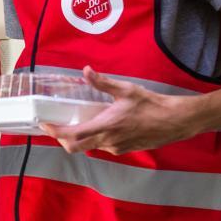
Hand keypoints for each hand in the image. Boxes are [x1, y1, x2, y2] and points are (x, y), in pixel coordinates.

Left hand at [40, 66, 202, 154]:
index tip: (44, 124)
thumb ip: (103, 82)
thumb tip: (86, 70)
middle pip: (75, 147)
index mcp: (106, 126)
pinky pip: (102, 147)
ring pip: (89, 147)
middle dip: (61, 138)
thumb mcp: (126, 90)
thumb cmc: (152, 105)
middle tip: (55, 126)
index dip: (55, 132)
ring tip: (75, 122)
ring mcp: (117, 148)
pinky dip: (93, 139)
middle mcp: (108, 141)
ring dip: (78, 138)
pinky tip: (97, 125)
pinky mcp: (124, 150)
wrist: (176, 121)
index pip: (72, 135)